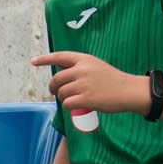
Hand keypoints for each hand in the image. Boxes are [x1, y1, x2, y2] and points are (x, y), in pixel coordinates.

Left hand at [33, 51, 147, 115]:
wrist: (128, 90)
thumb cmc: (112, 80)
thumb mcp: (96, 66)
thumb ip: (79, 68)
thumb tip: (61, 75)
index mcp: (84, 59)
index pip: (60, 56)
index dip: (45, 59)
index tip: (34, 62)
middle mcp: (82, 70)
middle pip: (57, 79)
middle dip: (53, 88)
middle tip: (55, 92)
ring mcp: (84, 84)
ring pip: (61, 93)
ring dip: (63, 98)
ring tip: (72, 100)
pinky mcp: (86, 98)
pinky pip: (67, 103)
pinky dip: (68, 107)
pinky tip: (76, 107)